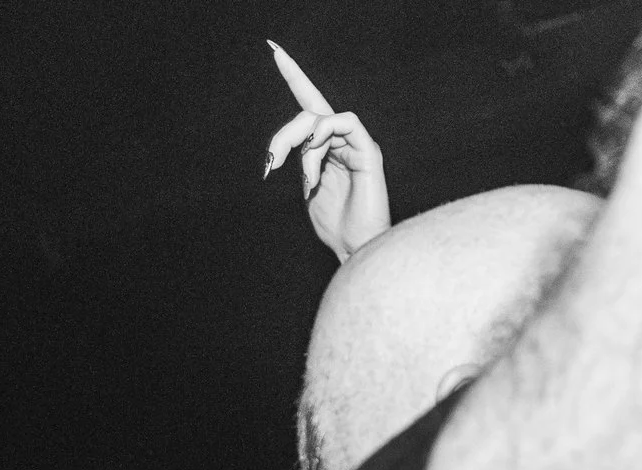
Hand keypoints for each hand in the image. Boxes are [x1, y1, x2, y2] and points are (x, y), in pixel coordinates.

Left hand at [263, 43, 390, 261]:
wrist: (355, 248)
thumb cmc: (335, 226)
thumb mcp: (308, 188)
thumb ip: (302, 161)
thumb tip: (288, 144)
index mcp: (328, 148)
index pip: (310, 104)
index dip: (294, 76)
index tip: (274, 50)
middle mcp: (344, 141)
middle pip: (308, 112)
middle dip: (284, 134)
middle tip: (272, 161)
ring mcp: (357, 145)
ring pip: (320, 117)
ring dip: (302, 143)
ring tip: (305, 176)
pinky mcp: (369, 151)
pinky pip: (344, 123)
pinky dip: (323, 138)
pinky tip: (317, 161)